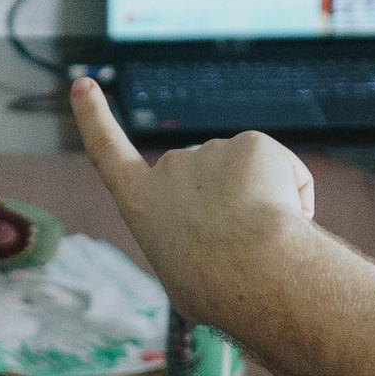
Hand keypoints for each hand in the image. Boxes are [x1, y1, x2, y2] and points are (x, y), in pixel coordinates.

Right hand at [68, 75, 317, 337]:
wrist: (251, 269)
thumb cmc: (216, 291)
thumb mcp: (183, 283)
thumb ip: (191, 255)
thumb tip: (220, 251)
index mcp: (141, 202)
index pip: (107, 151)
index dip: (93, 117)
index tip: (82, 83)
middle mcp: (170, 167)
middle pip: (205, 179)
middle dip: (228, 206)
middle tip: (242, 247)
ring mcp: (211, 150)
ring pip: (248, 177)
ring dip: (262, 203)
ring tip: (262, 239)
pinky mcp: (251, 143)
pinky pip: (281, 170)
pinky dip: (292, 195)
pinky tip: (287, 220)